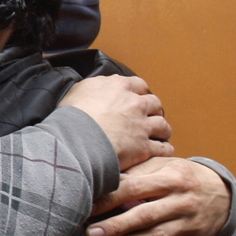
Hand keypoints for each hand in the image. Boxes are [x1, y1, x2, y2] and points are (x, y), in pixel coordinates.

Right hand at [58, 75, 172, 169]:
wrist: (75, 140)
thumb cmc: (71, 117)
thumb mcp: (77, 91)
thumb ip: (93, 87)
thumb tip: (96, 88)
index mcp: (119, 87)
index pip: (138, 84)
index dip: (137, 92)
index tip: (134, 98)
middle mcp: (135, 104)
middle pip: (154, 103)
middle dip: (152, 109)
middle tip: (146, 117)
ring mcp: (142, 125)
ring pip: (163, 124)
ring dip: (162, 129)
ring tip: (158, 134)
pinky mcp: (144, 147)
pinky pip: (162, 148)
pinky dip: (164, 149)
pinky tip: (161, 151)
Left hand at [86, 157, 230, 235]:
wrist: (223, 194)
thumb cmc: (180, 177)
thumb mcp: (163, 166)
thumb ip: (136, 172)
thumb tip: (102, 179)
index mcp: (170, 178)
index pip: (133, 187)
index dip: (109, 199)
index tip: (87, 208)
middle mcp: (182, 201)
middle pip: (145, 215)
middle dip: (116, 227)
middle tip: (91, 235)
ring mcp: (189, 223)